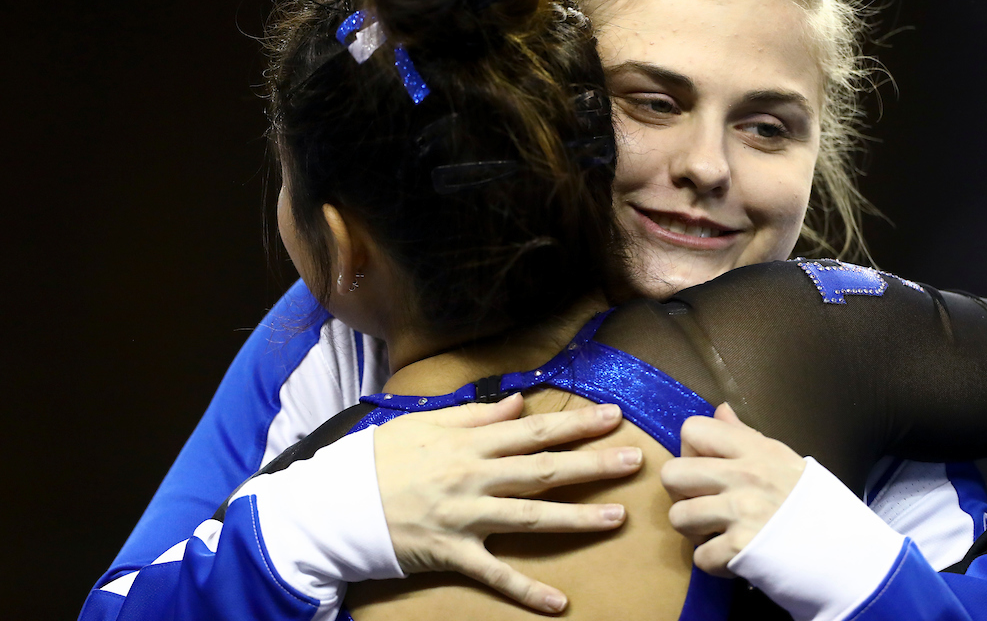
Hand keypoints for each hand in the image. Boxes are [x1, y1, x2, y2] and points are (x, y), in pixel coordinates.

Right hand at [373, 393, 642, 612]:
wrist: (333, 504)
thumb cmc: (378, 459)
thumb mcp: (424, 424)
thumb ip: (476, 416)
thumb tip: (518, 403)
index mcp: (469, 443)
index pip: (534, 430)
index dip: (576, 423)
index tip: (613, 415)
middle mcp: (473, 477)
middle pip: (543, 469)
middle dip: (592, 463)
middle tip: (635, 460)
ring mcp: (465, 517)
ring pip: (530, 517)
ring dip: (576, 518)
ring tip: (616, 517)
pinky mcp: (452, 554)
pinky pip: (495, 574)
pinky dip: (526, 589)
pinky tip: (559, 602)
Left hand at [661, 403, 805, 576]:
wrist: (849, 554)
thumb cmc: (816, 506)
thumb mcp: (785, 460)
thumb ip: (744, 436)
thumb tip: (719, 409)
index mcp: (756, 449)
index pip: (692, 429)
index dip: (690, 450)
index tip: (707, 469)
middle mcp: (744, 476)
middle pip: (672, 473)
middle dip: (681, 494)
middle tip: (704, 505)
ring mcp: (741, 512)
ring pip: (678, 517)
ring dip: (695, 532)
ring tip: (718, 533)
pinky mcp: (740, 549)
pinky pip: (699, 558)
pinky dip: (714, 563)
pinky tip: (734, 557)